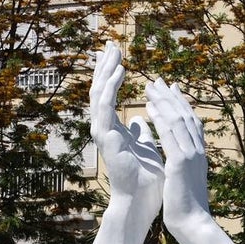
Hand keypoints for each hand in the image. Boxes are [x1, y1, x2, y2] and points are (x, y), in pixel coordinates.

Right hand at [90, 42, 163, 228]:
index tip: (114, 53)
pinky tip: (120, 70)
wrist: (141, 200)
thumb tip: (139, 119)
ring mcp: (103, 133)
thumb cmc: (144, 178)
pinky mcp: (106, 137)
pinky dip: (112, 86)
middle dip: (105, 65)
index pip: (108, 95)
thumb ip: (139, 132)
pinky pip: (106, 106)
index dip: (110, 73)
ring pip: (100, 94)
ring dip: (107, 70)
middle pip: (100, 90)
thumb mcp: (144, 146)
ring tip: (114, 50)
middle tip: (110, 43)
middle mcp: (104, 129)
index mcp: (113, 130)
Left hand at [144, 77, 209, 225]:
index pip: (191, 124)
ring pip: (178, 120)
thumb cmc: (186, 207)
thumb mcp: (183, 181)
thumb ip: (180, 167)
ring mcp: (191, 155)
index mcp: (198, 155)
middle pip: (186, 116)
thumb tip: (175, 162)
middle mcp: (198, 151)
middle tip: (159, 80)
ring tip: (150, 87)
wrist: (193, 223)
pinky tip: (149, 107)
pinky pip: (169, 134)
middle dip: (171, 97)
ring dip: (163, 101)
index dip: (181, 105)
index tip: (172, 91)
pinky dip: (160, 118)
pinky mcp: (180, 163)